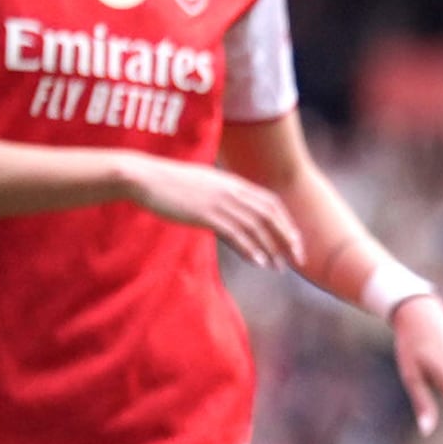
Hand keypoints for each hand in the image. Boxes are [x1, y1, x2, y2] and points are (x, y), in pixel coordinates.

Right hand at [124, 155, 301, 269]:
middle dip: (287, 238)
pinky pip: (235, 234)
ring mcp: (220, 202)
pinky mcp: (205, 215)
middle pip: (270, 216)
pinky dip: (250, 248)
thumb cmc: (170, 182)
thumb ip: (223, 193)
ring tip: (279, 266)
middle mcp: (232, 191)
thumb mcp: (204, 183)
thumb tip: (233, 209)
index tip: (294, 240)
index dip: (286, 222)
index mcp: (234, 183)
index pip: (271, 203)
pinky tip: (259, 262)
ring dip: (271, 248)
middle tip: (297, 258)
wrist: (145, 177)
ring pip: (256, 227)